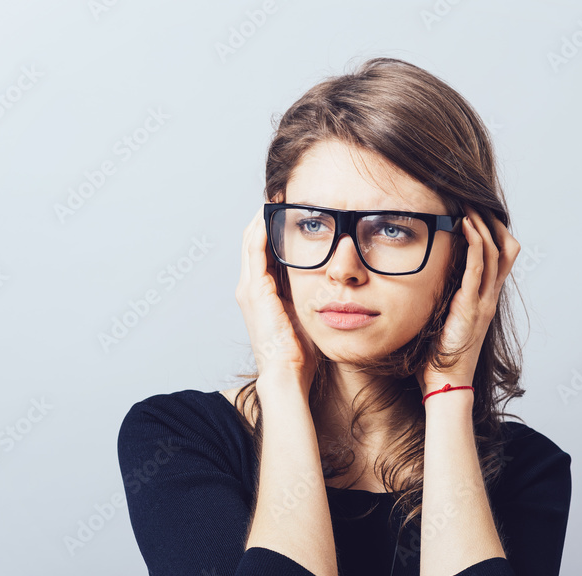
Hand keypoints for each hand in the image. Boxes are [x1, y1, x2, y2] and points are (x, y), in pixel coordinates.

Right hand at [235, 203, 317, 391]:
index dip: (273, 232)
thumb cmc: (300, 353)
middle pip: (253, 242)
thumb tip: (331, 282)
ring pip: (251, 241)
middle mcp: (250, 289)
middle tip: (279, 196)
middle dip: (265, 218)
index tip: (288, 213)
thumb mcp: (307, 316)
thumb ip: (311, 297)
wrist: (287, 373)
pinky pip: (255, 250)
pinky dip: (261, 229)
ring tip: (275, 198)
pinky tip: (270, 213)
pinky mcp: (255, 290)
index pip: (264, 254)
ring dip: (261, 218)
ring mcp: (249, 289)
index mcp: (262, 295)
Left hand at [418, 206, 519, 398]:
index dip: (494, 232)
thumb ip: (444, 301)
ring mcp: (483, 301)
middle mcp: (489, 297)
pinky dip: (473, 243)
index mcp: (484, 300)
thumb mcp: (445, 321)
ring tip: (469, 205)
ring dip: (482, 225)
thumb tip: (426, 282)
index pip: (500, 258)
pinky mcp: (470, 306)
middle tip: (475, 201)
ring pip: (492, 253)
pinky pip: (477, 267)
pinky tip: (464, 225)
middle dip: (492, 222)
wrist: (446, 383)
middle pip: (504, 249)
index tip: (478, 212)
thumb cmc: (440, 357)